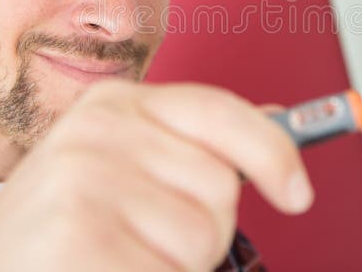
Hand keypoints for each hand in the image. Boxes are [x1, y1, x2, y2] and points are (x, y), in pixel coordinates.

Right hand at [0, 80, 312, 270]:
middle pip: (220, 188)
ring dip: (173, 266)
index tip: (298, 194)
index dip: (273, 153)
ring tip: (116, 255)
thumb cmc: (63, 228)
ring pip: (202, 241)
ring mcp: (86, 182)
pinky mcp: (81, 238)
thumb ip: (188, 146)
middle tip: (136, 237)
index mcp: (113, 106)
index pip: (219, 111)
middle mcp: (99, 131)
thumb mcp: (120, 165)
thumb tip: (278, 136)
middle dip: (200, 230)